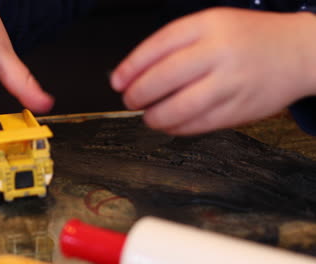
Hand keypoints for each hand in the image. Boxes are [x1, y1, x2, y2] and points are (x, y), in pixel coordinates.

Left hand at [111, 8, 315, 134]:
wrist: (298, 52)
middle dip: (138, 94)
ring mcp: (231, 82)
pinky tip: (169, 125)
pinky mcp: (239, 109)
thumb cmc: (248, 39)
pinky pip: (199, 125)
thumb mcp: (212, 26)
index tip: (116, 81)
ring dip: (154, 117)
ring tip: (148, 116)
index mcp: (209, 25)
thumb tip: (132, 74)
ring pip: (179, 107)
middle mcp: (219, 52)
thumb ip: (174, 45)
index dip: (130, 67)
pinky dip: (177, 129)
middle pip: (163, 78)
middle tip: (130, 100)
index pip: (157, 46)